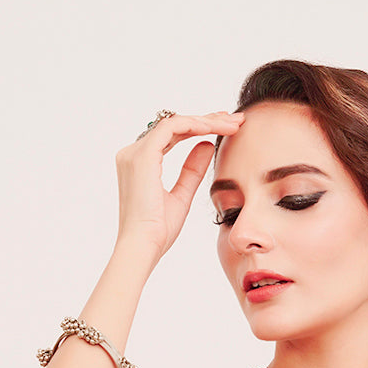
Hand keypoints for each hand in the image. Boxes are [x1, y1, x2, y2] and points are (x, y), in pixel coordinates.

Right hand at [114, 111, 245, 260]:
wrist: (143, 247)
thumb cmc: (158, 231)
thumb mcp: (182, 196)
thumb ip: (192, 171)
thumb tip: (207, 146)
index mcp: (139, 163)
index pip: (172, 136)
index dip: (200, 128)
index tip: (226, 128)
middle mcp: (133, 153)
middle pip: (175, 126)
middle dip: (207, 120)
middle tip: (235, 120)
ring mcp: (135, 153)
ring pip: (175, 123)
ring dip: (206, 121)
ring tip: (232, 124)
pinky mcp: (142, 155)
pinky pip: (171, 128)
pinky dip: (194, 125)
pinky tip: (214, 129)